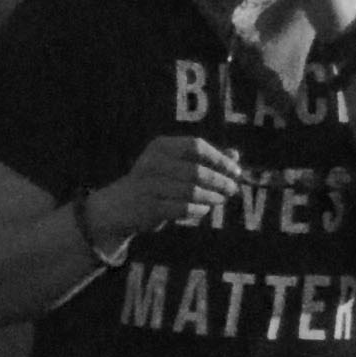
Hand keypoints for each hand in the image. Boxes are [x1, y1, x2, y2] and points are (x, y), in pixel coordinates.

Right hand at [99, 125, 237, 242]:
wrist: (119, 206)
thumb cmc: (155, 183)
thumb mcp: (177, 165)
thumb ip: (205, 159)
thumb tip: (235, 155)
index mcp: (161, 146)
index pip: (196, 146)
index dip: (219, 159)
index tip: (236, 171)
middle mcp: (152, 162)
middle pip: (196, 170)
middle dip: (220, 181)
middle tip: (232, 189)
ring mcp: (149, 185)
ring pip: (192, 191)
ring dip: (211, 197)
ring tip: (219, 200)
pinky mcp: (148, 207)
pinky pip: (183, 208)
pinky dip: (198, 210)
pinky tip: (203, 210)